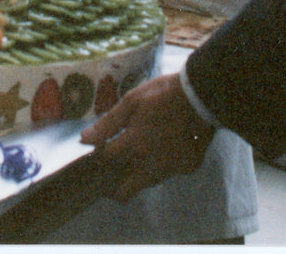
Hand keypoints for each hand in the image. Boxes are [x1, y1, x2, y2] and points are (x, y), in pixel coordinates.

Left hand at [79, 73, 212, 201]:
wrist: (202, 95)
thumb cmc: (163, 94)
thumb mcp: (132, 102)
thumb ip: (108, 123)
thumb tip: (84, 140)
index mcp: (134, 146)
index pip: (107, 161)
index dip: (100, 155)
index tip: (101, 150)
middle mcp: (150, 165)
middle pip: (126, 191)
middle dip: (116, 187)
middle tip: (114, 172)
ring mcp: (171, 169)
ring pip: (148, 182)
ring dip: (140, 174)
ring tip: (142, 153)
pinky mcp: (189, 167)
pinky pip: (170, 172)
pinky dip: (165, 164)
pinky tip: (167, 147)